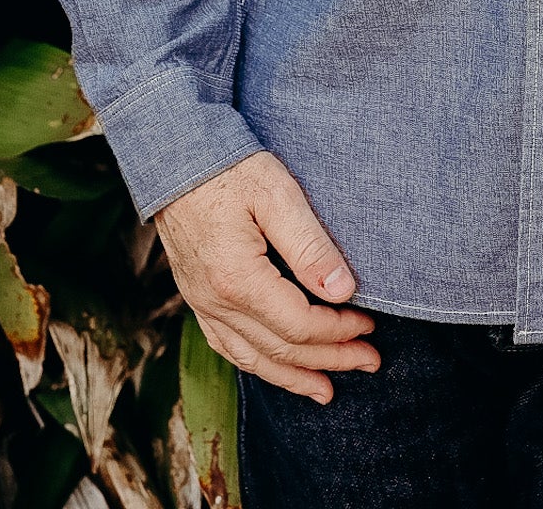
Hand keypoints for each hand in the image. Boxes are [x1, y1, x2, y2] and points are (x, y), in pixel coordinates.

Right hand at [155, 151, 380, 400]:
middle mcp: (215, 301)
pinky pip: (226, 345)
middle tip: (369, 361)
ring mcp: (200, 302)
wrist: (172, 154)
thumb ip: (310, 244)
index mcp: (238, 279)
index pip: (299, 325)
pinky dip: (256, 363)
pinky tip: (274, 365)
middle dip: (329, 360)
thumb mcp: (277, 193)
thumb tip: (343, 291)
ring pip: (250, 358)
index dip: (339, 331)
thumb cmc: (228, 167)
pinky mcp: (194, 294)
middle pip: (280, 349)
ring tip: (326, 388)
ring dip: (293, 375)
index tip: (370, 324)